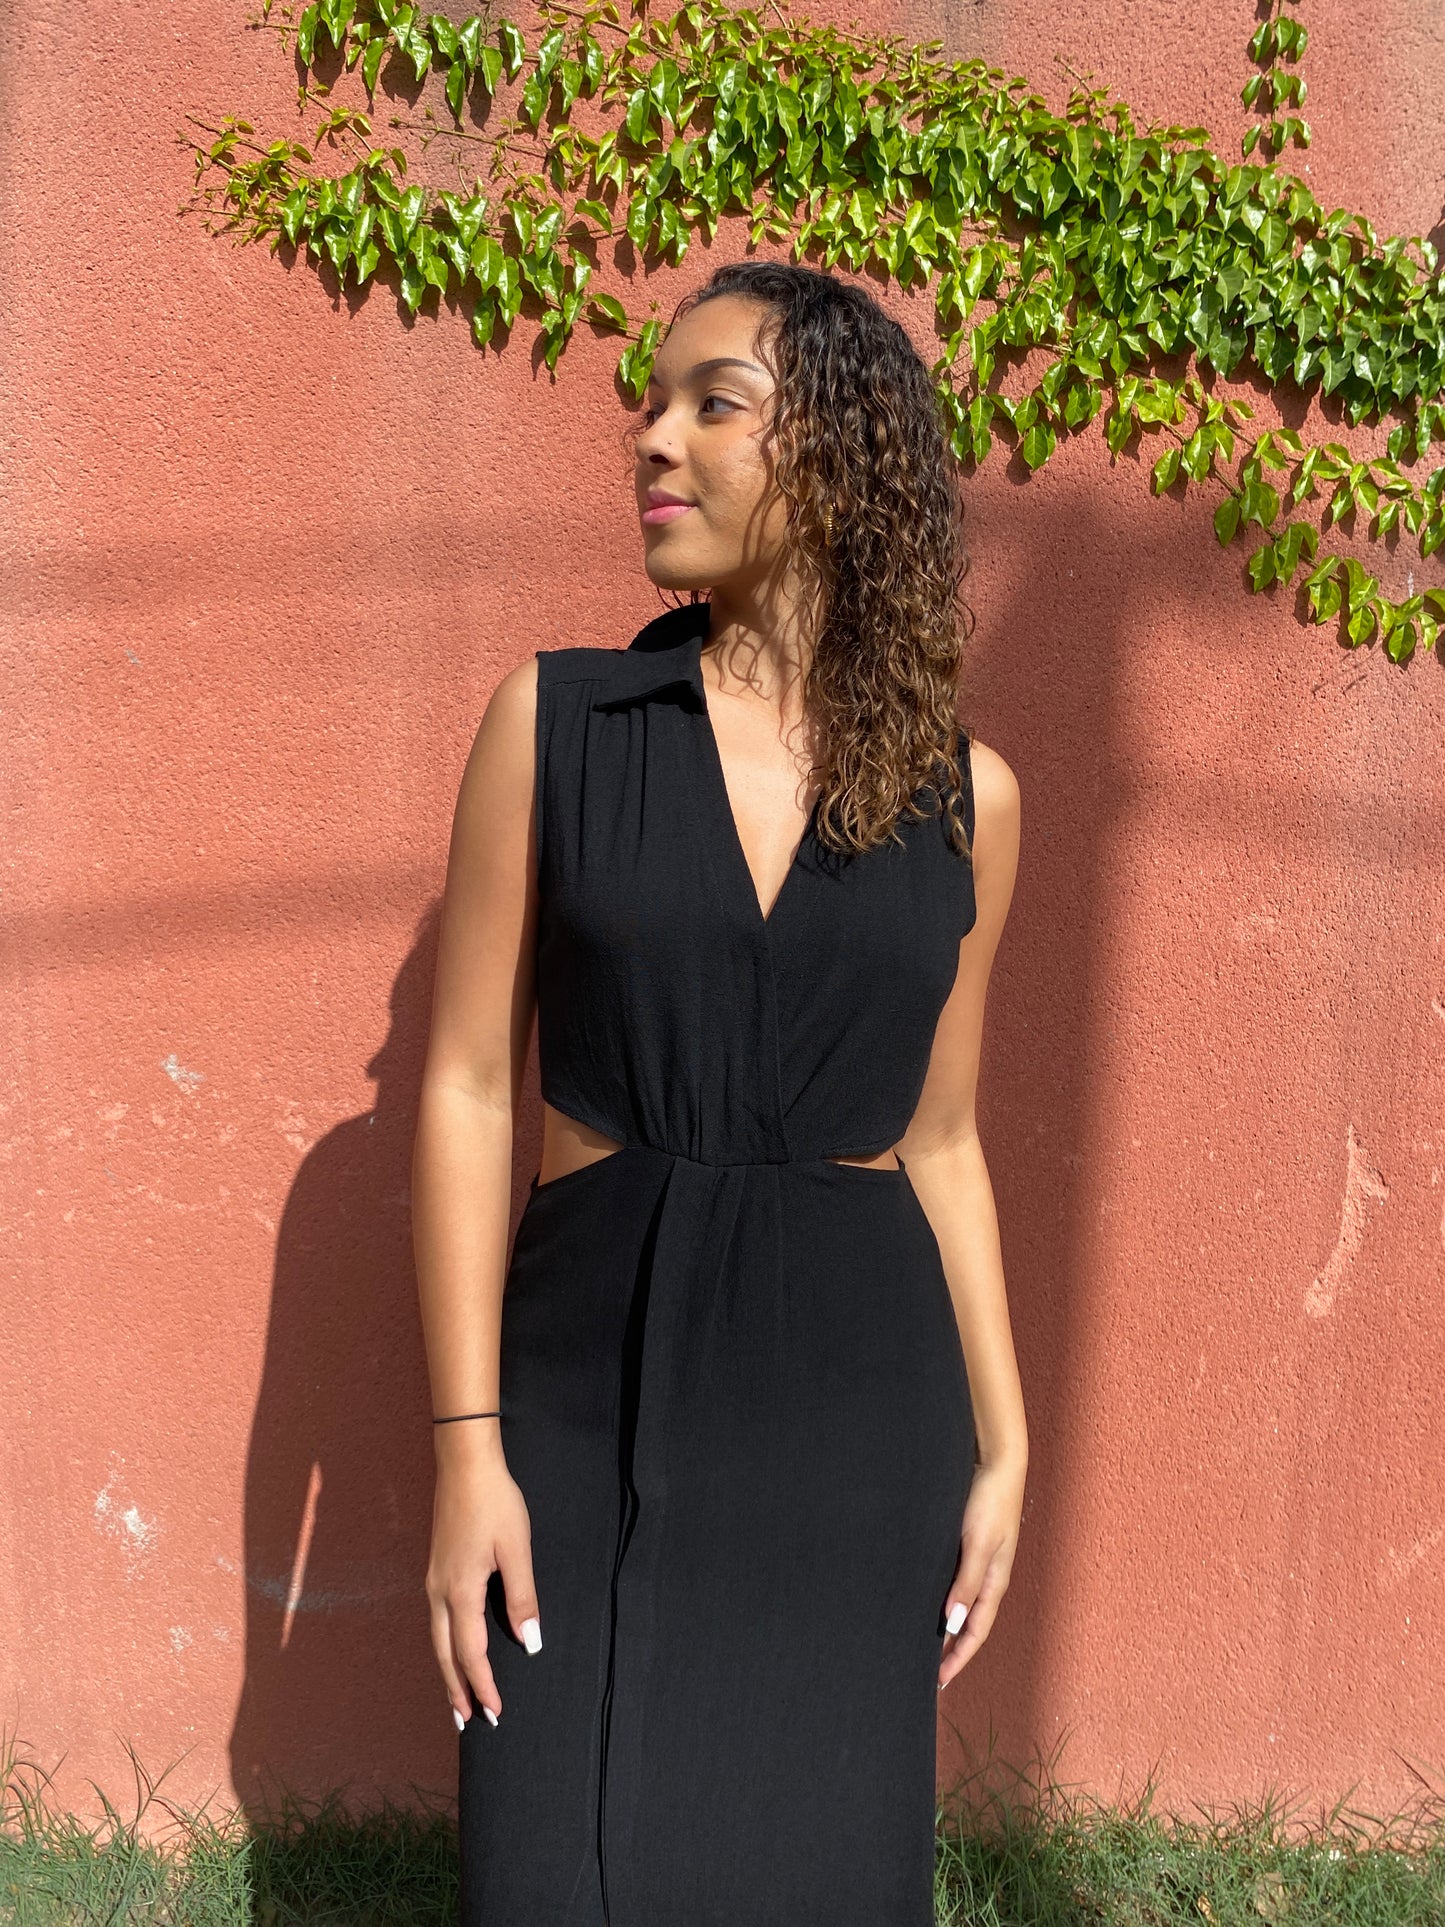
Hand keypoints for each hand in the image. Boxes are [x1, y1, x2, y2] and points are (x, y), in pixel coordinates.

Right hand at [426, 1437, 541, 1728]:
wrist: (465, 1465)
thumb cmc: (494, 1503)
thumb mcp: (516, 1549)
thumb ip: (522, 1597)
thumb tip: (529, 1642)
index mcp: (460, 1592)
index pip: (471, 1653)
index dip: (484, 1685)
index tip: (495, 1714)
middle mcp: (440, 1592)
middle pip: (445, 1654)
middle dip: (457, 1690)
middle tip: (468, 1722)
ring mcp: (434, 1580)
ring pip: (437, 1639)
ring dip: (448, 1671)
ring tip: (458, 1697)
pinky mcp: (436, 1569)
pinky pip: (438, 1621)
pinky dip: (445, 1646)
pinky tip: (454, 1648)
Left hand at [938, 1454, 1024, 1689]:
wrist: (997, 1461)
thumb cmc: (990, 1500)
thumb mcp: (977, 1544)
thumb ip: (966, 1583)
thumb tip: (953, 1624)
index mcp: (995, 1581)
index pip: (975, 1632)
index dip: (958, 1658)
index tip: (939, 1682)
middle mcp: (988, 1576)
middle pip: (970, 1623)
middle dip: (953, 1650)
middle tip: (929, 1671)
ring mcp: (979, 1561)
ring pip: (962, 1604)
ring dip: (948, 1626)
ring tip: (924, 1643)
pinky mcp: (969, 1545)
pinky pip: (956, 1583)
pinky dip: (944, 1600)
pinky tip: (928, 1602)